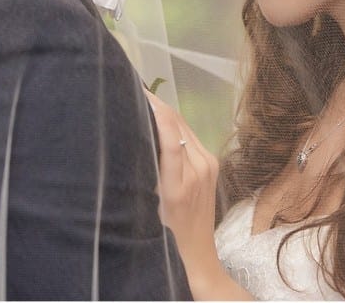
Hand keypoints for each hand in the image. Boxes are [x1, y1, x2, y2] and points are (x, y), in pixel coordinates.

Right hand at [144, 90, 221, 277]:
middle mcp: (199, 169)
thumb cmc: (165, 236)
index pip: (168, 133)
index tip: (135, 92)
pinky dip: (173, 124)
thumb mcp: (149, 206)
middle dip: (156, 105)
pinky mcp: (212, 165)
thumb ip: (146, 171)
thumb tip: (137, 134)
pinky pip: (189, 137)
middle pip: (177, 124)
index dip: (154, 109)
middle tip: (132, 90)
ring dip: (164, 111)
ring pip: (183, 127)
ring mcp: (208, 165)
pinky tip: (159, 117)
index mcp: (180, 183)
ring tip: (142, 99)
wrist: (195, 255)